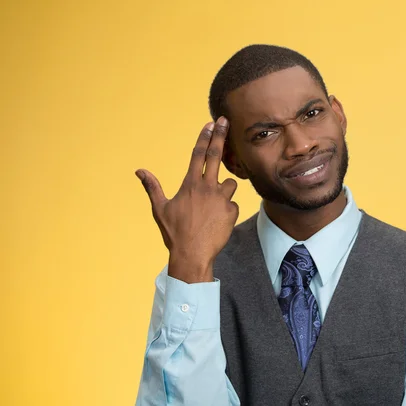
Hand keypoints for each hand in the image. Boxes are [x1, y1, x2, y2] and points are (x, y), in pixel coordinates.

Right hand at [135, 117, 238, 282]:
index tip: (210, 123)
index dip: (204, 137)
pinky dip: (227, 210)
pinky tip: (217, 222)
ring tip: (213, 206)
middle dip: (221, 136)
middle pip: (216, 155)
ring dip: (225, 189)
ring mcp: (221, 199)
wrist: (192, 255)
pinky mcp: (232, 211)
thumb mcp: (160, 209)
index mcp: (189, 185)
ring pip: (230, 184)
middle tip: (225, 121)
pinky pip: (232, 205)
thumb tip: (139, 171)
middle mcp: (207, 188)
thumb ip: (152, 187)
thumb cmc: (174, 233)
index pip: (198, 155)